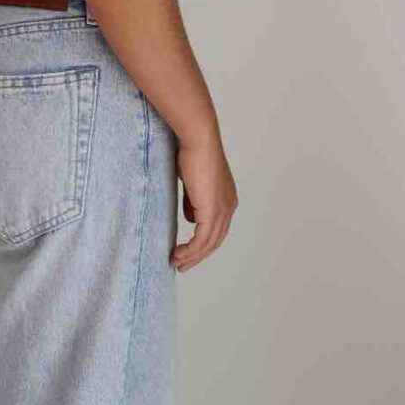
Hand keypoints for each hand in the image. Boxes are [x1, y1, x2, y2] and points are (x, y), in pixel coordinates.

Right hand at [170, 136, 237, 271]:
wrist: (198, 139)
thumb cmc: (192, 152)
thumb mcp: (192, 181)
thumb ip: (192, 201)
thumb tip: (189, 217)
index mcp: (227, 199)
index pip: (217, 229)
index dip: (202, 243)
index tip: (187, 251)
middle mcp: (228, 207)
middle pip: (215, 240)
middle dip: (197, 255)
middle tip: (181, 265)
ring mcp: (222, 210)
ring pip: (208, 244)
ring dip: (191, 256)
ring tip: (176, 262)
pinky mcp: (211, 211)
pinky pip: (201, 240)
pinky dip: (190, 250)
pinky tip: (178, 254)